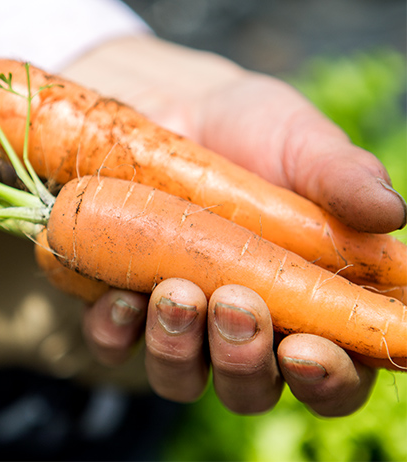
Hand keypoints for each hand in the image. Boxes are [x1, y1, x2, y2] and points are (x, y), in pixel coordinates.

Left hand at [64, 34, 400, 415]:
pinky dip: (114, 332)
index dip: (326, 380)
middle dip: (243, 358)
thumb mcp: (302, 143)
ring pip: (179, 376)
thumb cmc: (253, 130)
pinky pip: (112, 345)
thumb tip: (394, 213)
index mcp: (308, 305)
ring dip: (177, 347)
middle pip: (249, 386)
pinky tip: (117, 297)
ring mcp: (176, 323)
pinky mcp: (117, 306)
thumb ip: (342, 177)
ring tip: (176, 291)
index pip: (331, 375)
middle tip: (237, 302)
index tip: (308, 350)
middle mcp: (242, 328)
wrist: (168, 104)